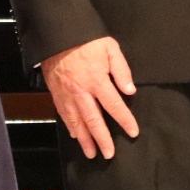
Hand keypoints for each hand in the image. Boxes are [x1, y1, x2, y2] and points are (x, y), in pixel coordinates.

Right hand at [41, 37, 138, 159]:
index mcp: (97, 80)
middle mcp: (82, 92)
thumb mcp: (110, 48)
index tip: (133, 132)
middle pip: (94, 120)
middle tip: (109, 154)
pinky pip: (64, 115)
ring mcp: (67, 95)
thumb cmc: (86, 40)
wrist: (57, 35)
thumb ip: (121, 69)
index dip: (124, 120)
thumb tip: (130, 90)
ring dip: (85, 140)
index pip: (114, 105)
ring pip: (77, 122)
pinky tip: (76, 136)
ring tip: (91, 154)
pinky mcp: (57, 94)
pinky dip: (70, 127)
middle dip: (102, 139)